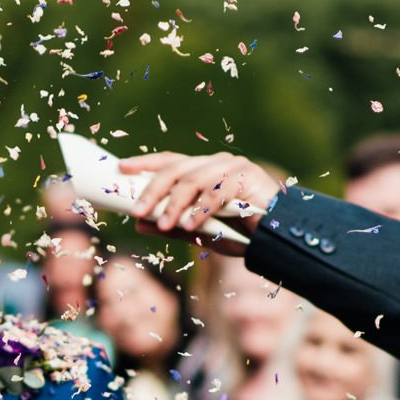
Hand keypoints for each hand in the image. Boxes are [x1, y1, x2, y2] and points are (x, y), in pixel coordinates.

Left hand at [124, 152, 279, 255]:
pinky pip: (218, 192)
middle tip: (136, 210)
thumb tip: (138, 223)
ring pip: (194, 179)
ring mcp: (233, 167)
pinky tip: (189, 223)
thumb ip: (172, 225)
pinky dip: (201, 208)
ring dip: (175, 203)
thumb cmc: (241, 232)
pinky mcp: (248, 176)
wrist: (278, 237)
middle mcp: (216, 163)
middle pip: (177, 169)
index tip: (121, 169)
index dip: (145, 163)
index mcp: (204, 170)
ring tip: (162, 224)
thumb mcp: (200, 231)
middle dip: (153, 189)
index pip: (170, 161)